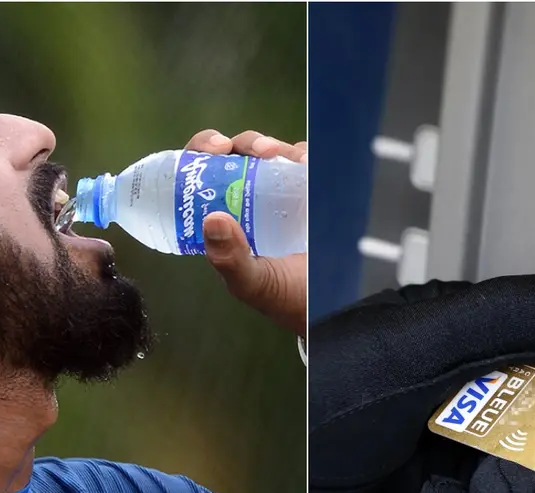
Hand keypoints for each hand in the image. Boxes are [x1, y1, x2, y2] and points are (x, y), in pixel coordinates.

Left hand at [183, 129, 306, 337]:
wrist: (332, 306)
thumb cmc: (285, 297)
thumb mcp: (254, 283)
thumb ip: (230, 260)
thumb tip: (213, 219)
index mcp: (223, 217)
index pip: (202, 174)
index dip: (202, 151)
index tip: (215, 148)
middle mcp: (249, 198)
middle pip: (237, 154)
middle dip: (245, 143)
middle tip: (260, 150)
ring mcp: (282, 192)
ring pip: (271, 153)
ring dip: (278, 148)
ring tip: (294, 160)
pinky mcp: (311, 191)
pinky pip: (305, 162)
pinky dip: (305, 155)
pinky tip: (309, 162)